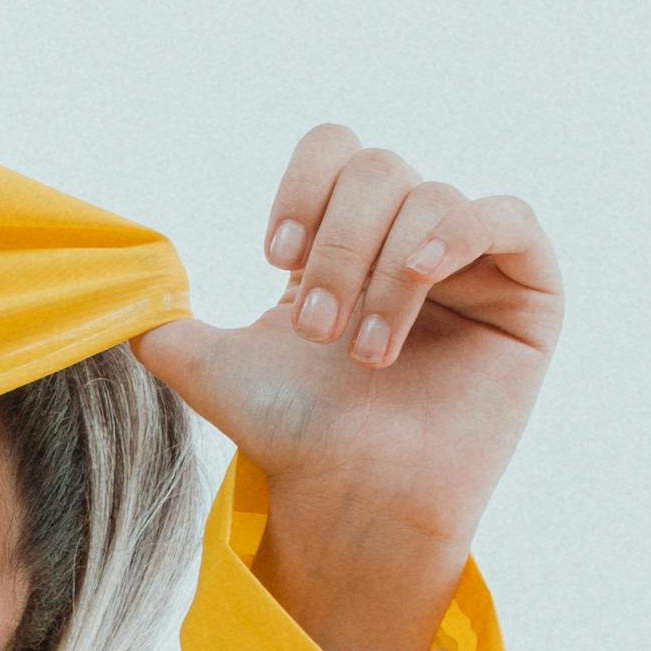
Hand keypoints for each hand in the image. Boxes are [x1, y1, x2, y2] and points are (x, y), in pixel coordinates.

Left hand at [134, 129, 561, 650]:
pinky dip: (457, 232)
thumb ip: (161, 318)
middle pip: (379, 169)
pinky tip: (422, 274)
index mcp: (347, 240)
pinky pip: (507, 217)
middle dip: (340, 245)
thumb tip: (121, 283)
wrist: (350, 500)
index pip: (336, 151)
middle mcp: (411, 241)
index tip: (275, 259)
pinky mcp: (529, 293)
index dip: (305, 189)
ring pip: (430, 198)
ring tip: (364, 351)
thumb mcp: (205, 363)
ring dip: (384, 270)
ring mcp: (474, 265)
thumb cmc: (291, 435)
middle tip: (318, 331)